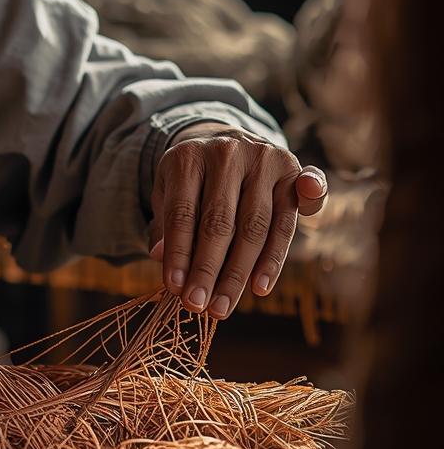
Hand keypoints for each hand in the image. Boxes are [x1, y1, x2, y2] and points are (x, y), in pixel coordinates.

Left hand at [149, 125, 327, 317]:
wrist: (228, 141)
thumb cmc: (193, 179)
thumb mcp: (169, 190)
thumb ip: (164, 222)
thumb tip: (158, 257)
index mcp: (188, 156)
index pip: (182, 213)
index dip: (178, 254)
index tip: (175, 289)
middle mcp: (227, 153)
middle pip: (219, 223)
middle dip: (209, 270)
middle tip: (199, 307)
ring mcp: (263, 160)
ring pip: (255, 227)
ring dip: (239, 274)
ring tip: (224, 306)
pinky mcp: (291, 172)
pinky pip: (288, 220)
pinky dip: (279, 253)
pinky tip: (263, 285)